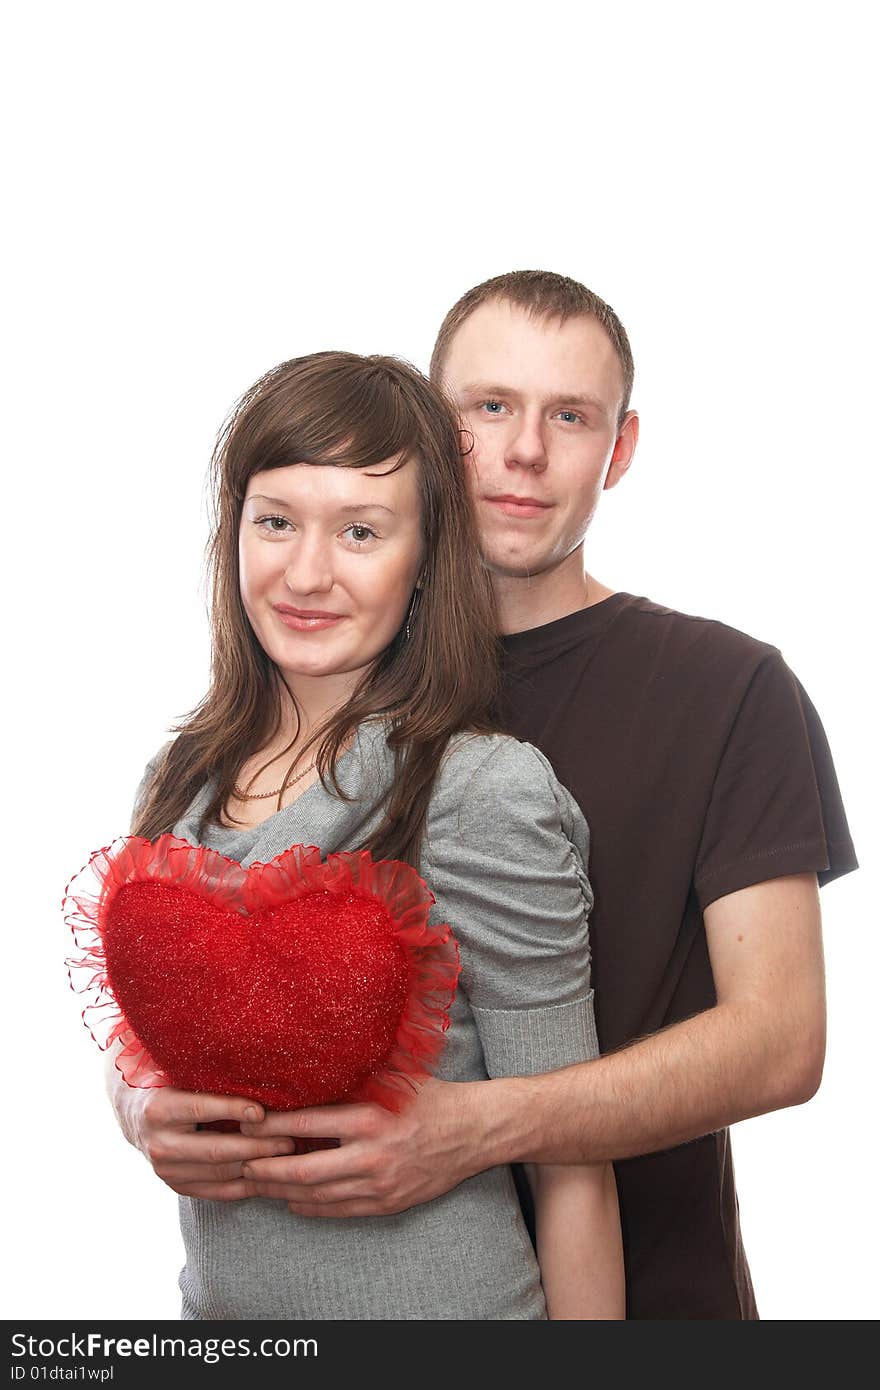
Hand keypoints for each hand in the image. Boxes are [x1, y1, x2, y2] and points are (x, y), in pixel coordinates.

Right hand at [106, 1056, 295, 1200]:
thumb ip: (210, 1076)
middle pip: (215, 1150)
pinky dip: (244, 1187)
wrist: (135, 1112)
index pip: (201, 1109)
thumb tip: (258, 1072)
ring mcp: (166, 1171)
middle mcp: (158, 1144)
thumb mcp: (182, 1073)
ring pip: (219, 1174)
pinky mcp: (177, 1187)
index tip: (262, 1111)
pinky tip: (268, 1177)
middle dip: (256, 1146)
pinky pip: (217, 1193)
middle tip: (287, 1141)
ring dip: (256, 1168)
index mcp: (158, 1109)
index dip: (233, 1110)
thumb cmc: (171, 1082)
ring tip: (285, 1158)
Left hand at [239, 1077, 492, 1216]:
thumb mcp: (392, 1076)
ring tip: (256, 1183)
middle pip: (301, 1169)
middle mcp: (371, 1154)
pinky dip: (310, 1207)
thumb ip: (354, 1070)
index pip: (304, 1124)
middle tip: (239, 1161)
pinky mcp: (387, 1203)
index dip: (269, 1127)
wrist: (473, 1131)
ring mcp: (378, 1184)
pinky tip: (291, 1200)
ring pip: (315, 1195)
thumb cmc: (430, 1096)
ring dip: (281, 1191)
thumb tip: (311, 1054)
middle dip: (264, 1168)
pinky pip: (338, 1210)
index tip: (244, 1123)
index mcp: (368, 1116)